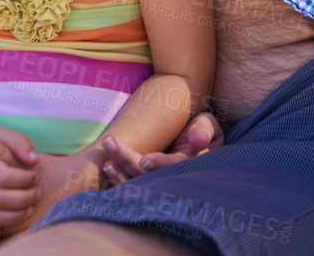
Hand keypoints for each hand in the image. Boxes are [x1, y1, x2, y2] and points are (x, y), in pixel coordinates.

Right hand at [0, 127, 42, 248]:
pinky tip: (2, 231)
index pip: (3, 176)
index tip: (36, 176)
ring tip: (30, 207)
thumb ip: (21, 143)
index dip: (24, 179)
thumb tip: (34, 160)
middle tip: (37, 193)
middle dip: (23, 199)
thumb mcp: (3, 133)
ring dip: (13, 216)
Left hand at [97, 113, 222, 187]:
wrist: (196, 141)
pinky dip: (119, 179)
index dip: (160, 164)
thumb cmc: (201, 130)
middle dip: (128, 161)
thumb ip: (203, 129)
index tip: (144, 160)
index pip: (176, 167)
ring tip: (105, 159)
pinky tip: (108, 167)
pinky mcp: (149, 186)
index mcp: (193, 165)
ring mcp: (162, 185)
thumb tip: (198, 139)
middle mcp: (177, 179)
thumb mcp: (207, 125)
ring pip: (139, 185)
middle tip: (108, 141)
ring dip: (120, 173)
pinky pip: (133, 188)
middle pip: (150, 177)